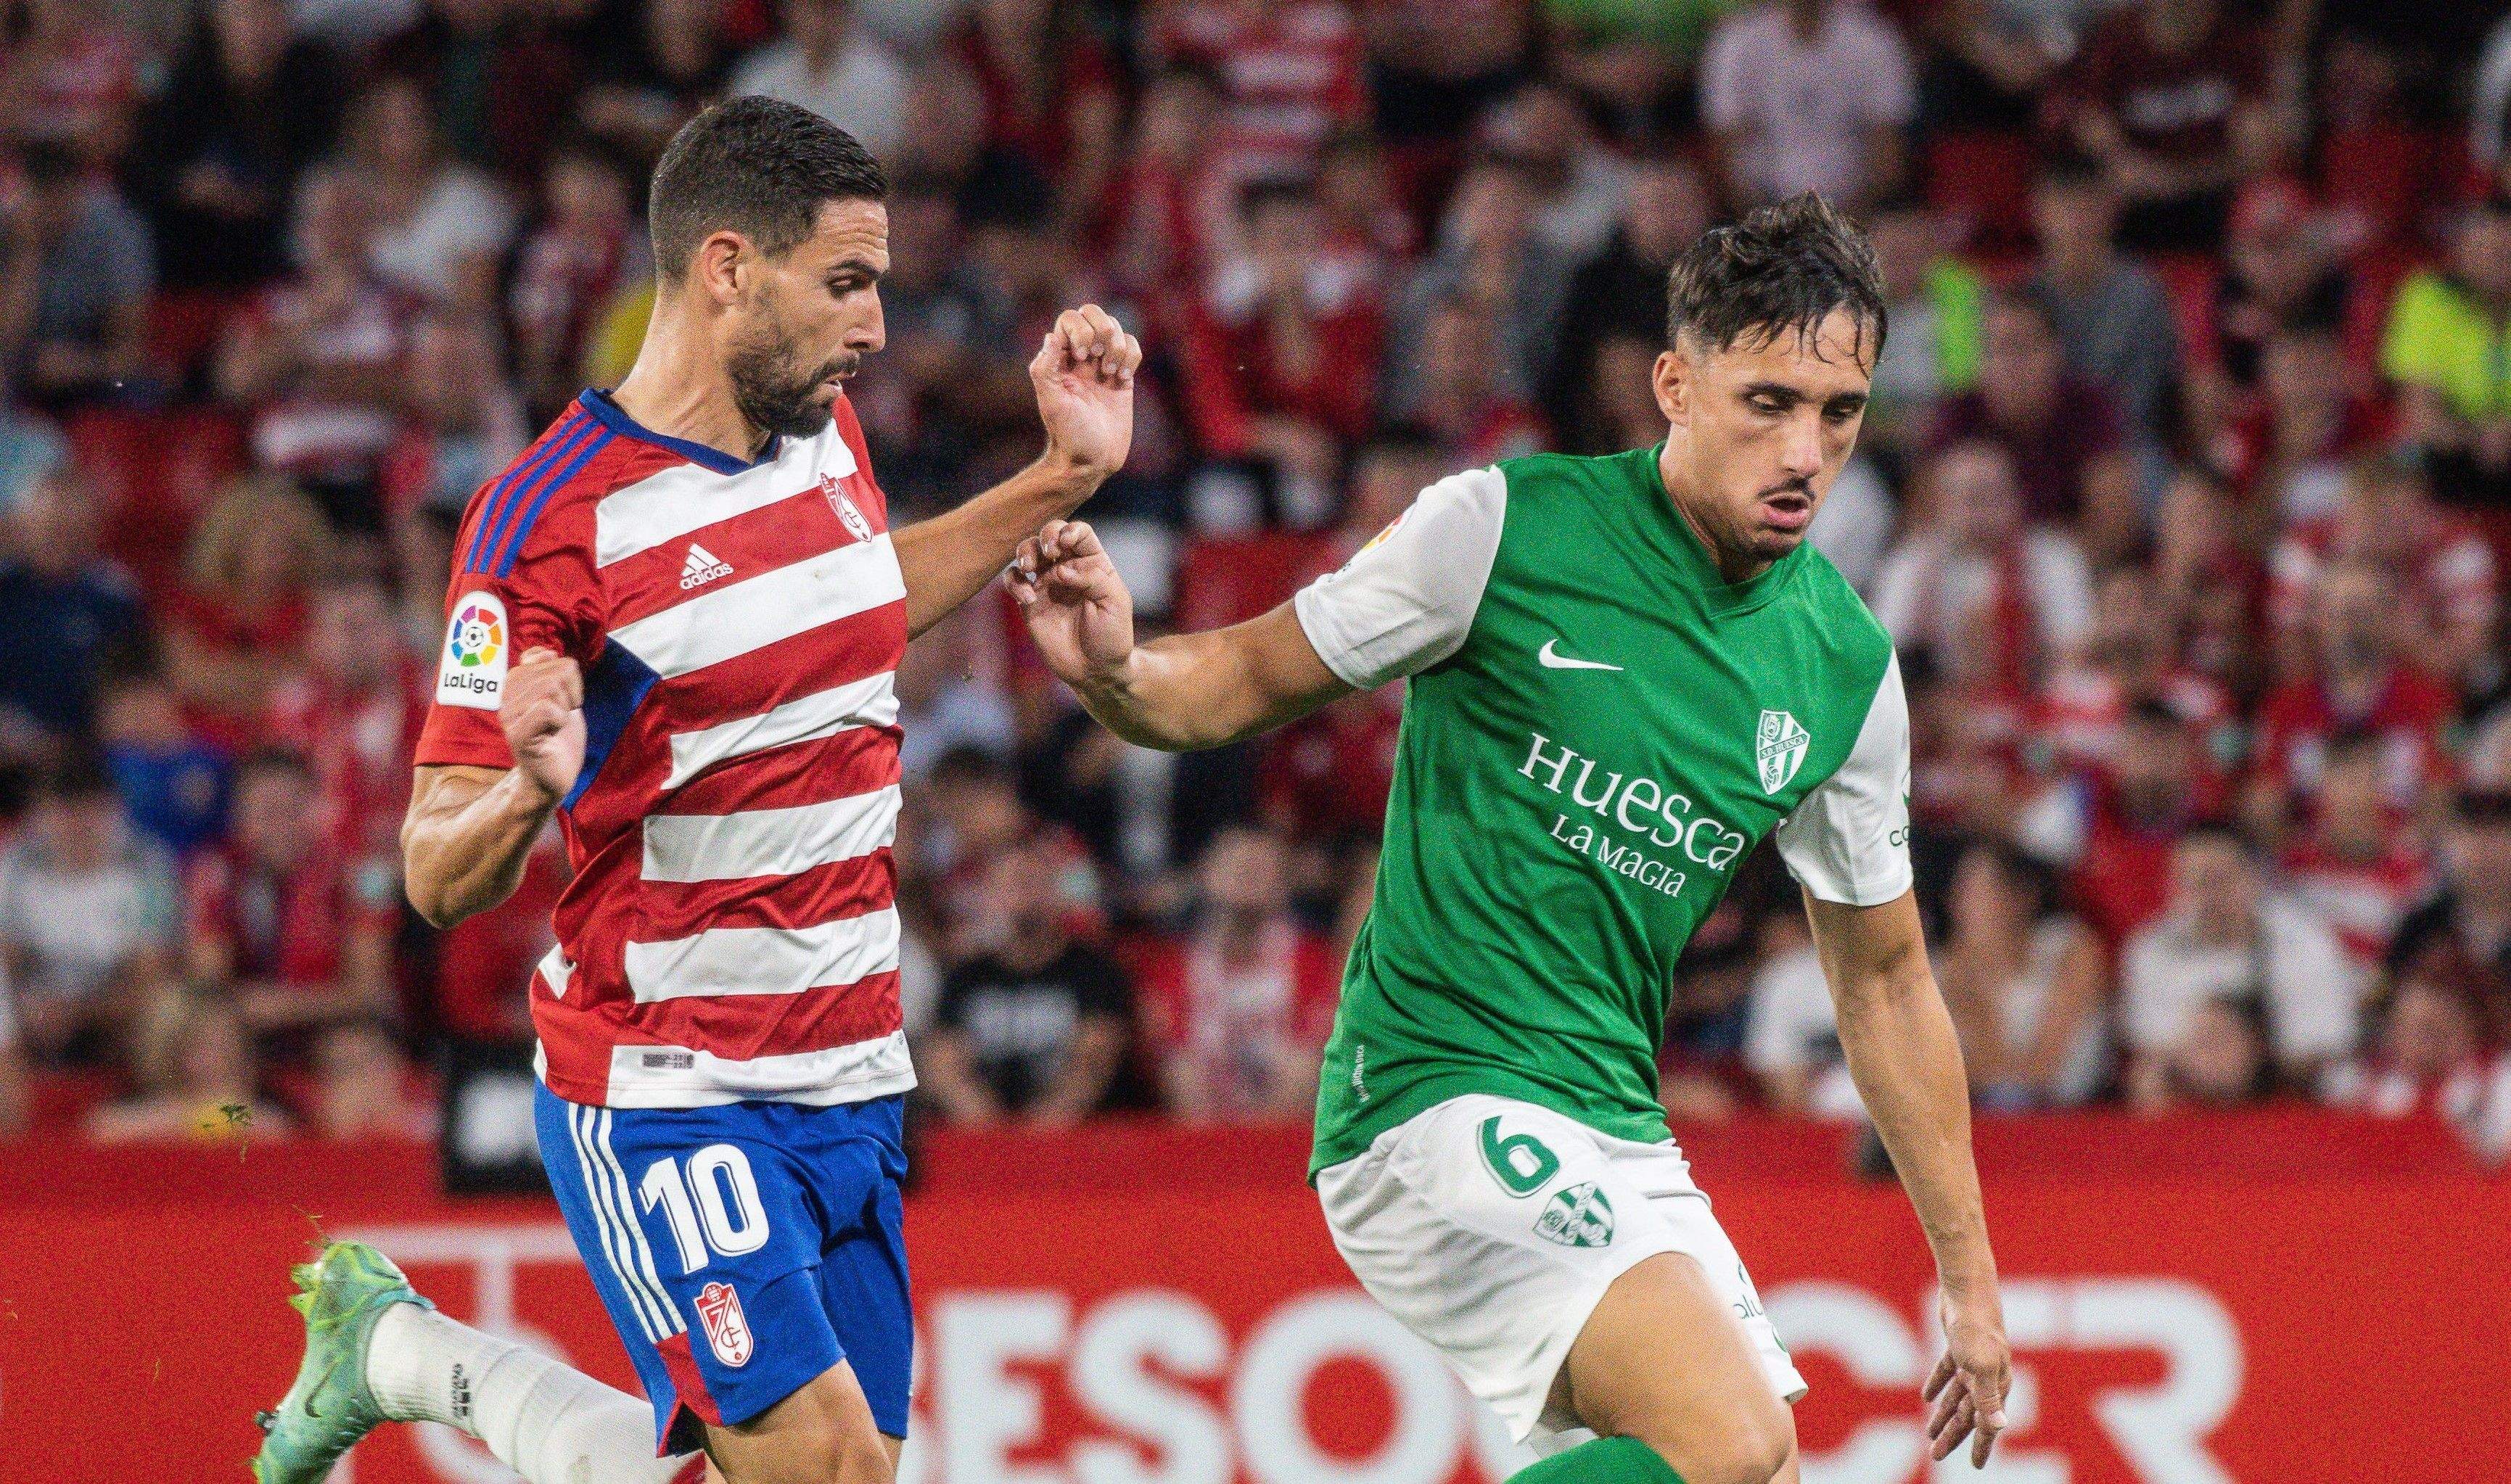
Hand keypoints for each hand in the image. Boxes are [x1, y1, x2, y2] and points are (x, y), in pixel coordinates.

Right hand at [498, 647, 585, 803]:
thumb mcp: (561, 698)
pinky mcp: (517, 735)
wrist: (553, 777)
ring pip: (551, 687)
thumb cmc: (559, 738)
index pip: (544, 656)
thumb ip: (552, 673)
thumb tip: (545, 653)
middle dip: (572, 692)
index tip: (564, 697)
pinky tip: (555, 732)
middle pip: (555, 670)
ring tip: (558, 724)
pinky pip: (546, 709)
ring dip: (567, 707)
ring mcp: (509, 715)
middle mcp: (506, 696)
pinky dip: (561, 720)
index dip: (566, 675)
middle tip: (563, 714)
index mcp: (514, 683)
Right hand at [1009, 519, 1134, 685]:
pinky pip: (1014, 581)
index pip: (1079, 533)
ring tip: (1029, 568)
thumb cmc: (1112, 636)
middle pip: (1050, 535)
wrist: (1095, 670)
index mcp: (1093, 563)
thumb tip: (1060, 569)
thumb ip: (1093, 578)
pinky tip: (1027, 597)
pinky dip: (1014, 582)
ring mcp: (1047, 583)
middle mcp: (1068, 568)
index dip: (1070, 531)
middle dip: (1046, 535)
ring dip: (1025, 552)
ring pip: (1028, 552)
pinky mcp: (1029, 602)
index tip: (1066, 544)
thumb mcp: (1115, 603)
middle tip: (1048, 551)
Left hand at [1031, 304, 1140, 482]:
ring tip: (1110, 374)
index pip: (1069, 320)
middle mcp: (1081, 357)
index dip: (1079, 331)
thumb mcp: (1051, 401)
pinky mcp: (1123, 376)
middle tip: (1098, 359)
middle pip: (1094, 314)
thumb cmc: (1068, 434)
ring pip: (1117, 329)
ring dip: (1117, 347)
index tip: (1080, 360)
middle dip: (1102, 329)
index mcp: (1060, 358)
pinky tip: (1123, 379)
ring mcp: (1103, 365)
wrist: (1091, 460)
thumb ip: (1045, 367)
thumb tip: (1052, 336)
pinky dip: (1131, 356)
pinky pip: (1132, 347)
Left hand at [1924, 1286, 2010, 1467]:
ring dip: (1943, 1414)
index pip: (1988, 1424)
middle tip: (1936, 1455)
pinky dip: (1937, 1385)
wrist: (1967, 1290)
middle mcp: (1988, 1376)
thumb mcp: (1980, 1367)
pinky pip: (1948, 1372)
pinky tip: (1926, 1397)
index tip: (1975, 1466)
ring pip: (1956, 1396)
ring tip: (1929, 1434)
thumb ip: (1987, 1398)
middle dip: (1953, 1436)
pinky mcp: (1958, 1345)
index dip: (1982, 1446)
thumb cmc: (1976, 1329)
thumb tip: (1999, 1428)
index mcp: (1997, 1385)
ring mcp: (1973, 1361)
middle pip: (1968, 1414)